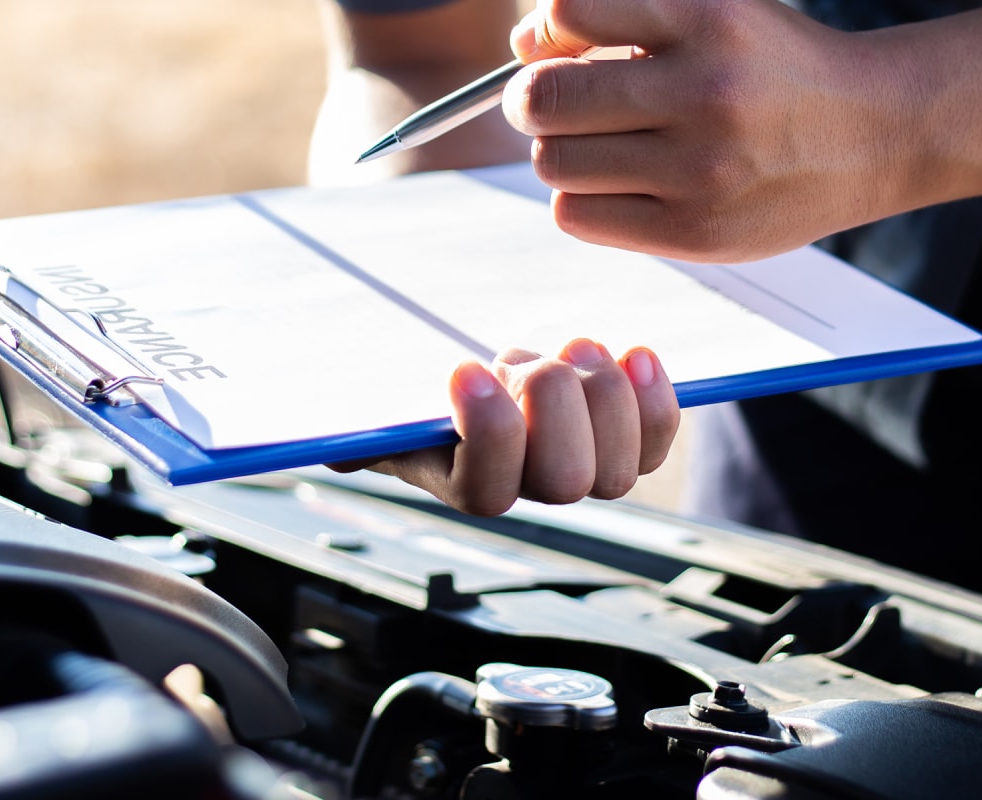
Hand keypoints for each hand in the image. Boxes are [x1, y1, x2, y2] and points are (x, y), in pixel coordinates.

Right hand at [330, 339, 678, 515]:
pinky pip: (655, 445)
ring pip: (618, 472)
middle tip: (535, 357)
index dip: (490, 432)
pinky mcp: (620, 442)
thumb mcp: (373, 390)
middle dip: (557, 407)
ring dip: (605, 398)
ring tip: (575, 348)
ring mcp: (576, 469)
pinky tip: (637, 357)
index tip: (465, 367)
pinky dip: (654, 402)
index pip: (486, 491)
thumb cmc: (413, 374)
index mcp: (454, 476)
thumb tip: (326, 444)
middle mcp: (523, 487)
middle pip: (564, 482)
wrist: (468, 358)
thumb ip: (351, 418)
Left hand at [500, 0, 936, 262]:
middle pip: (545, 100)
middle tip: (552, 104)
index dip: (543, 35)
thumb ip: (619, 14)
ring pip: (554, 163)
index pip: (568, 12)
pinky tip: (619, 183)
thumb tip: (524, 48)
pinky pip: (578, 216)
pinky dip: (581, 198)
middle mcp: (705, 89)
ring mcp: (701, 169)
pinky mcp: (696, 232)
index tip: (554, 48)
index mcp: (707, 15)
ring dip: (559, 152)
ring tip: (600, 145)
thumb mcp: (713, 8)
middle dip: (533, 100)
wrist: (872, 133)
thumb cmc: (773, 68)